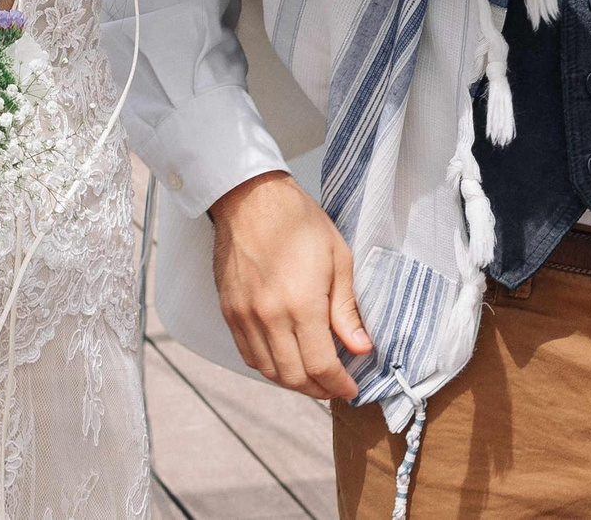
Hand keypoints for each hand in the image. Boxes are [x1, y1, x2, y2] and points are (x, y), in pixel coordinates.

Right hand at [209, 171, 371, 399]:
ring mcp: (245, 317)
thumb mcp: (338, 259)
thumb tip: (360, 348)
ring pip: (269, 371)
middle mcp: (269, 318)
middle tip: (335, 387)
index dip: (339, 385)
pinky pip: (248, 355)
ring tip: (313, 378)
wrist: (251, 199)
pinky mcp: (229, 312)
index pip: (321, 365)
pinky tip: (285, 361)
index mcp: (301, 305)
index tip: (351, 389)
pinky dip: (268, 367)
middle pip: (294, 377)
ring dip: (293, 382)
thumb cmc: (299, 222)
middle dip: (319, 390)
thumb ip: (346, 309)